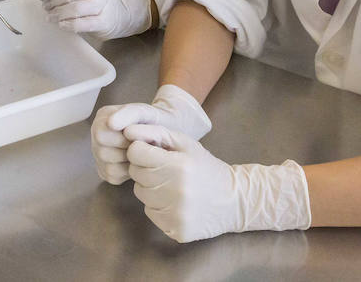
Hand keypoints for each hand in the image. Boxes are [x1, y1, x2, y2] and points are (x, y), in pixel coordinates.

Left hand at [36, 0, 150, 38]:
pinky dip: (69, 25)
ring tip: (50, 17)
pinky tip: (61, 24)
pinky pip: (84, 23)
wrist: (116, 13)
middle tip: (45, 7)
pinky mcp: (105, 21)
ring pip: (76, 9)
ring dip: (59, 14)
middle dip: (53, 2)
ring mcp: (105, 4)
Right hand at [89, 84, 211, 184]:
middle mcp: (97, 137)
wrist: (166, 134)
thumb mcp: (144, 112)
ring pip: (109, 167)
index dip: (119, 138)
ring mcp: (100, 156)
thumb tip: (110, 123)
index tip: (134, 134)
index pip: (100, 135)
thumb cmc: (154, 122)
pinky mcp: (107, 172)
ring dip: (128, 162)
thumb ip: (128, 113)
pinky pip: (114, 177)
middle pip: (102, 153)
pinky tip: (136, 162)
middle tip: (139, 145)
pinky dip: (127, 172)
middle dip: (125, 151)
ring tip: (139, 153)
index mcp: (102, 118)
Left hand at [124, 124, 310, 241]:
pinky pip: (151, 212)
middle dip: (146, 168)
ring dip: (151, 187)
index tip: (153, 153)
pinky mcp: (176, 230)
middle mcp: (176, 192)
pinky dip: (159, 206)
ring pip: (141, 194)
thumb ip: (156, 133)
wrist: (234, 200)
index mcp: (179, 166)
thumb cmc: (206, 166)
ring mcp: (176, 214)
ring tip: (172, 185)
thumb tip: (126, 131)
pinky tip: (176, 202)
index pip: (136, 154)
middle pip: (136, 174)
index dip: (141, 151)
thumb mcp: (186, 143)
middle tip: (166, 169)